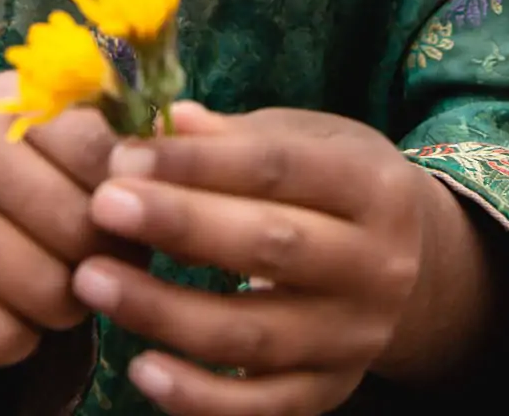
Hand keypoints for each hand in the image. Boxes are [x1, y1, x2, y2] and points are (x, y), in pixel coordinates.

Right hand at [0, 69, 133, 365]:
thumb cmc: (3, 182)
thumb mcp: (55, 140)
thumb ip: (127, 136)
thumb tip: (196, 127)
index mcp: (19, 101)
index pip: (111, 158)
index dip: (134, 204)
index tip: (122, 214)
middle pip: (86, 233)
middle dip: (100, 263)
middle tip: (80, 259)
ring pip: (49, 293)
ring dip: (61, 308)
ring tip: (40, 282)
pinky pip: (0, 337)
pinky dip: (13, 338)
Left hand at [68, 105, 490, 415]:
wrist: (416, 271)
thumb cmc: (336, 190)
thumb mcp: (308, 143)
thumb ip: (236, 136)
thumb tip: (161, 121)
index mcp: (373, 187)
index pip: (280, 168)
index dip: (199, 162)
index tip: (124, 157)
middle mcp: (377, 265)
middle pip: (270, 245)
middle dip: (179, 225)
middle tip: (101, 206)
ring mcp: (354, 337)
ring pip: (254, 333)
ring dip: (165, 311)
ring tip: (92, 280)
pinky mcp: (328, 392)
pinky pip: (259, 407)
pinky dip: (198, 397)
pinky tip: (141, 369)